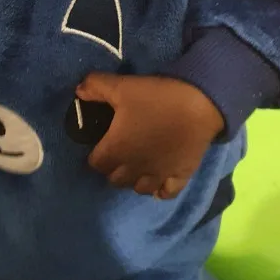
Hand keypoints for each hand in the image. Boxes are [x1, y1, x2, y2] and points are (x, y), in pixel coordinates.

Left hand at [76, 74, 223, 198]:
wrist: (200, 104)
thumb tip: (78, 91)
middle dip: (113, 168)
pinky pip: (165, 194)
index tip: (101, 143)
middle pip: (115, 179)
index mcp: (116, 149)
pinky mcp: (180, 177)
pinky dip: (159, 190)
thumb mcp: (121, 86)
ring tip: (137, 165)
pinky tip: (159, 180)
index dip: (96, 154)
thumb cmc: (157, 97)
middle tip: (118, 151)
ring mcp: (158, 175)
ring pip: (139, 189)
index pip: (96, 163)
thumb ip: (95, 87)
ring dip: (134, 179)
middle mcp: (134, 169)